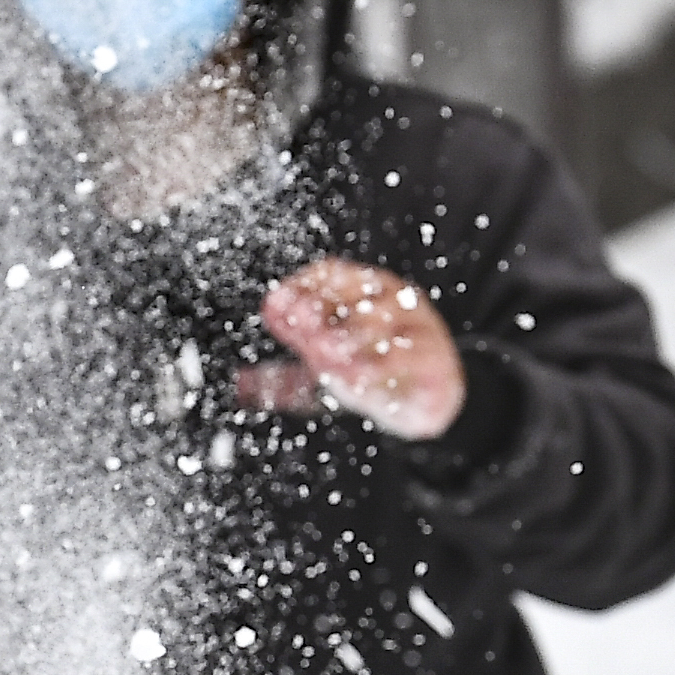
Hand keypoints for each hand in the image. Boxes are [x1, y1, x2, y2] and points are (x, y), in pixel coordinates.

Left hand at [240, 256, 467, 439]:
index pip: (332, 274)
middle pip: (356, 294)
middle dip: (322, 309)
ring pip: (382, 324)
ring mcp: (418, 326)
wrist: (433, 400)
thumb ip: (289, 366)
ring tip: (323, 354)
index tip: (276, 304)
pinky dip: (381, 365)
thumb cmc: (375, 370)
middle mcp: (394, 299)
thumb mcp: (329, 364)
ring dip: (350, 337)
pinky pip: (408, 357)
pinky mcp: (435, 358)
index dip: (303, 286)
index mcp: (365, 289)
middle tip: (298, 325)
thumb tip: (239, 381)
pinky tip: (356, 376)